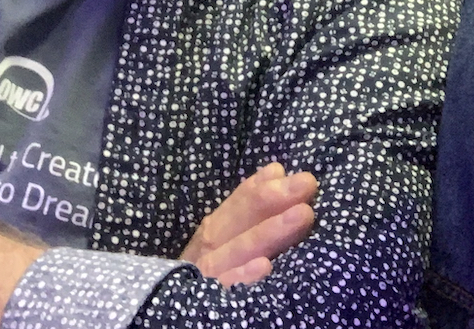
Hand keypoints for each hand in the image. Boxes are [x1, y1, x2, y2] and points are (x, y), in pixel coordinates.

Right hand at [181, 162, 317, 286]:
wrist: (167, 302)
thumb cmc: (210, 263)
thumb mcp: (223, 233)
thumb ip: (248, 205)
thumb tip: (277, 171)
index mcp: (216, 226)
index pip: (241, 200)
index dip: (264, 184)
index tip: (289, 172)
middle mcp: (211, 243)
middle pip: (243, 218)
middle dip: (274, 198)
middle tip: (307, 183)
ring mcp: (211, 269)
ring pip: (241, 247)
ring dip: (271, 230)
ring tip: (303, 214)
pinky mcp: (212, 295)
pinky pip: (229, 284)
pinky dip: (244, 275)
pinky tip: (266, 265)